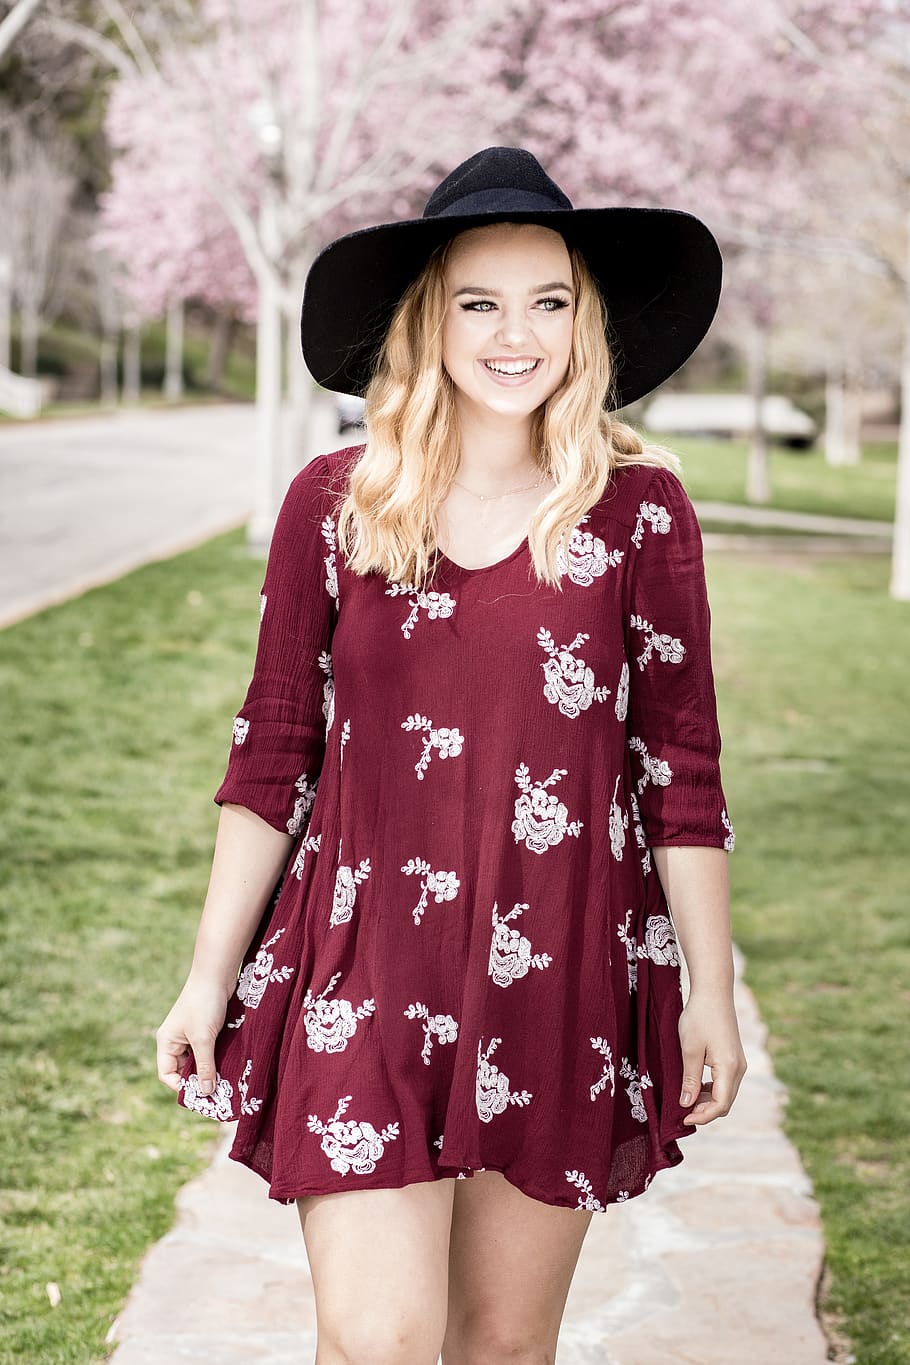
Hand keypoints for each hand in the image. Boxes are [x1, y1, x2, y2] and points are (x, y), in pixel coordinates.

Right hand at [155, 972, 232, 1096]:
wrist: (217, 974)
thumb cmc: (204, 1004)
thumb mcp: (203, 1038)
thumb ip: (204, 1066)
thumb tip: (206, 1093)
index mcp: (166, 1042)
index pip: (167, 1074)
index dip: (181, 1087)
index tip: (201, 1095)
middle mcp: (176, 1040)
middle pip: (183, 1069)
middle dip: (198, 1080)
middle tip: (217, 1093)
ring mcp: (191, 1034)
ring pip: (198, 1060)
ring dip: (210, 1069)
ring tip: (225, 1081)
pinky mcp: (206, 1028)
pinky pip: (209, 1050)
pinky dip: (217, 1058)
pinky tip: (229, 1064)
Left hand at [677, 987, 746, 1125]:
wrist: (713, 992)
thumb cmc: (699, 1017)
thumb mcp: (689, 1049)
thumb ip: (689, 1079)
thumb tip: (687, 1105)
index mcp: (729, 1068)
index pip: (720, 1105)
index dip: (702, 1116)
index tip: (682, 1118)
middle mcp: (739, 1068)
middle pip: (725, 1102)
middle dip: (704, 1112)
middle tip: (681, 1112)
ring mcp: (738, 1063)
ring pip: (725, 1093)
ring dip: (707, 1101)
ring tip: (685, 1100)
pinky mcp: (734, 1058)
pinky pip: (724, 1082)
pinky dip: (711, 1090)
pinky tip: (695, 1087)